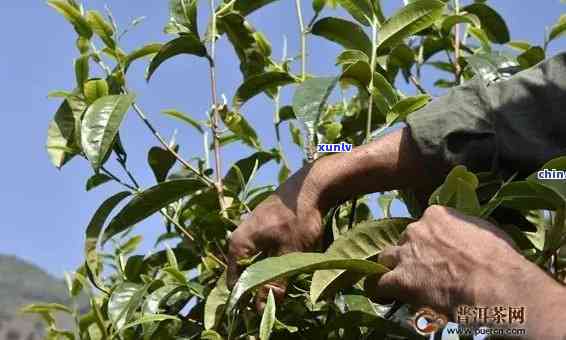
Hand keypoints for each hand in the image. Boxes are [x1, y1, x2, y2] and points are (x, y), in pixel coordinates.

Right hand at [227, 165, 326, 309]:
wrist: (310, 186)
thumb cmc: (297, 219)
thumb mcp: (289, 254)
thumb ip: (276, 281)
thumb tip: (264, 307)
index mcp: (239, 244)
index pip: (234, 282)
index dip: (248, 298)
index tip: (264, 307)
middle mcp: (239, 238)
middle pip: (244, 273)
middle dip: (259, 286)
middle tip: (277, 295)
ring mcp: (250, 231)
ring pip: (255, 262)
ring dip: (268, 273)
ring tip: (283, 280)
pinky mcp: (263, 228)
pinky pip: (262, 252)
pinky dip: (271, 261)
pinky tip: (286, 263)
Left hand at [367, 205, 565, 338]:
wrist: (495, 284)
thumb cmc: (499, 259)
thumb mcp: (485, 230)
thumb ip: (466, 229)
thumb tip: (468, 237)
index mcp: (436, 215)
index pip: (423, 225)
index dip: (428, 242)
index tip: (437, 254)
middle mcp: (415, 230)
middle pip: (404, 241)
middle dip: (411, 254)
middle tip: (425, 271)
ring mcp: (405, 254)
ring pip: (386, 258)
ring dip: (394, 269)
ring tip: (405, 284)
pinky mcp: (400, 279)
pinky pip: (379, 284)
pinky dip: (382, 291)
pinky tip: (388, 297)